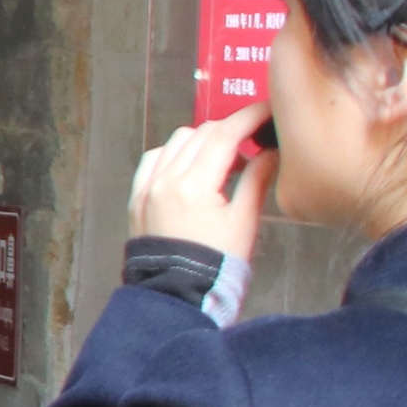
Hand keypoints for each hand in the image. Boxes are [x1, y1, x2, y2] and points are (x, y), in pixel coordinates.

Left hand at [129, 102, 273, 258]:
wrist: (177, 297)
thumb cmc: (218, 264)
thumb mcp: (244, 223)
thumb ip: (256, 180)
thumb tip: (270, 150)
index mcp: (194, 185)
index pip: (224, 135)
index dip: (249, 117)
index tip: (268, 109)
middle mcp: (165, 179)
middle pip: (200, 134)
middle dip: (229, 129)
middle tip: (253, 137)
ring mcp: (146, 187)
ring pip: (175, 142)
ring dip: (202, 140)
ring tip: (225, 158)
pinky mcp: (136, 198)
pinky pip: (153, 159)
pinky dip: (174, 153)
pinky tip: (191, 165)